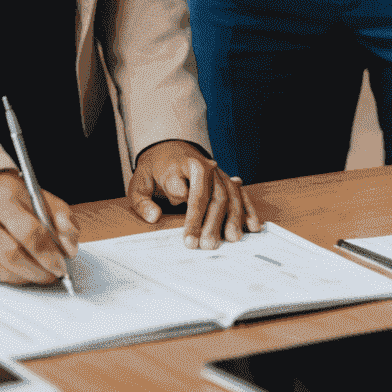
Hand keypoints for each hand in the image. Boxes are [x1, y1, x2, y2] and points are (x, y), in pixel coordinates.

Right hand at [0, 170, 79, 285]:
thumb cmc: (15, 196)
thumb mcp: (43, 197)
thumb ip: (63, 218)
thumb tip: (70, 249)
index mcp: (2, 201)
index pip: (28, 232)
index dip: (48, 253)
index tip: (62, 265)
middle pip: (14, 256)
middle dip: (39, 270)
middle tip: (55, 274)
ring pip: (4, 272)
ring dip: (28, 277)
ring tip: (43, 273)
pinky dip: (14, 278)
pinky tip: (25, 270)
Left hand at [127, 140, 260, 247]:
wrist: (170, 146)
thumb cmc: (154, 170)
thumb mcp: (139, 181)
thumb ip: (143, 201)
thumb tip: (154, 217)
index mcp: (181, 165)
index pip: (188, 189)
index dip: (191, 215)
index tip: (188, 239)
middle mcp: (204, 166)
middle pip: (213, 194)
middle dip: (212, 221)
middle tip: (207, 245)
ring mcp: (218, 173)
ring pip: (230, 194)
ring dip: (233, 217)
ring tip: (232, 239)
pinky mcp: (226, 179)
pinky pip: (241, 193)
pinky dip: (248, 209)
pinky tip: (253, 225)